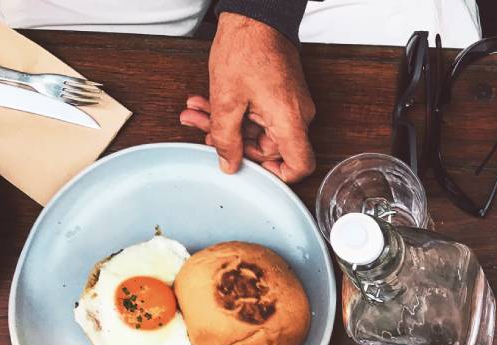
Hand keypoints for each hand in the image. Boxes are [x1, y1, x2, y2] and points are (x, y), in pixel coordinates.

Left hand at [180, 13, 315, 182]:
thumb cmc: (246, 47)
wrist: (256, 14)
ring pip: (258, 129)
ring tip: (196, 112)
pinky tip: (209, 102)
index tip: (253, 171)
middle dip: (232, 141)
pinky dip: (235, 110)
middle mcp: (297, 116)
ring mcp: (290, 105)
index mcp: (290, 120)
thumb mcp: (227, 98)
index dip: (278, 176)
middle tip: (202, 130)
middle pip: (269, 148)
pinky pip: (260, 114)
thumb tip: (229, 163)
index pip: (300, 166)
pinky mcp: (281, 95)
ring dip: (226, 123)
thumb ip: (226, 137)